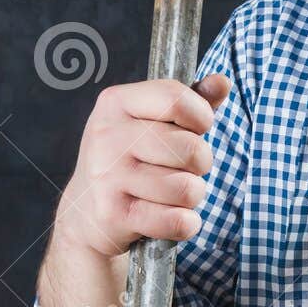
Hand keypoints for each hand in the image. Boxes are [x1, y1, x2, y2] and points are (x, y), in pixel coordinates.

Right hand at [52, 74, 231, 258]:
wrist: (85, 211)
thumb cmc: (131, 158)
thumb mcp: (153, 121)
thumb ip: (191, 101)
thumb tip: (222, 82)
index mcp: (116, 102)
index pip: (177, 99)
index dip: (201, 117)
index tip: (195, 129)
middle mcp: (107, 136)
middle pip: (191, 149)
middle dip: (200, 164)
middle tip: (180, 168)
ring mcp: (107, 176)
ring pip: (187, 188)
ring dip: (190, 196)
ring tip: (169, 193)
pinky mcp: (114, 215)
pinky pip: (178, 220)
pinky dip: (185, 224)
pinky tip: (166, 216)